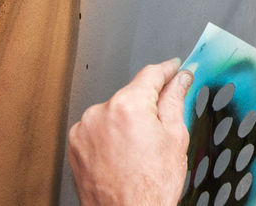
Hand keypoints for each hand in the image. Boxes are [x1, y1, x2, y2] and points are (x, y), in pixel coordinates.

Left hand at [68, 58, 193, 205]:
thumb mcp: (175, 137)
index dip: (168, 69)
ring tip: (141, 148)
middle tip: (164, 125)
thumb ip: (175, 101)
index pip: (151, 74)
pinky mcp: (75, 144)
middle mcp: (100, 112)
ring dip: (128, 119)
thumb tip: (180, 80)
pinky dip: (112, 134)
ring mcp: (84, 129)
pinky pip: (99, 127)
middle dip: (148, 103)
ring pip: (115, 111)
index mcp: (128, 106)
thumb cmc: (150, 186)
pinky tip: (125, 153)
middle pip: (132, 94)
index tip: (175, 68)